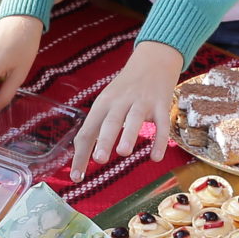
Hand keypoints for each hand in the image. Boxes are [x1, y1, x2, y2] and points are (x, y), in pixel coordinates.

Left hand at [71, 42, 181, 175]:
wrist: (153, 61)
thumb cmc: (125, 89)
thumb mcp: (107, 102)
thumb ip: (97, 127)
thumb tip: (81, 157)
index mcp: (102, 104)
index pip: (87, 131)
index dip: (80, 155)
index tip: (76, 177)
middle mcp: (121, 102)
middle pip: (110, 121)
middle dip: (103, 140)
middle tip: (98, 160)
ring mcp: (142, 103)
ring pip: (134, 119)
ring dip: (128, 135)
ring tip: (123, 153)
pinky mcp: (161, 105)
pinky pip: (162, 124)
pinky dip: (160, 141)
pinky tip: (155, 158)